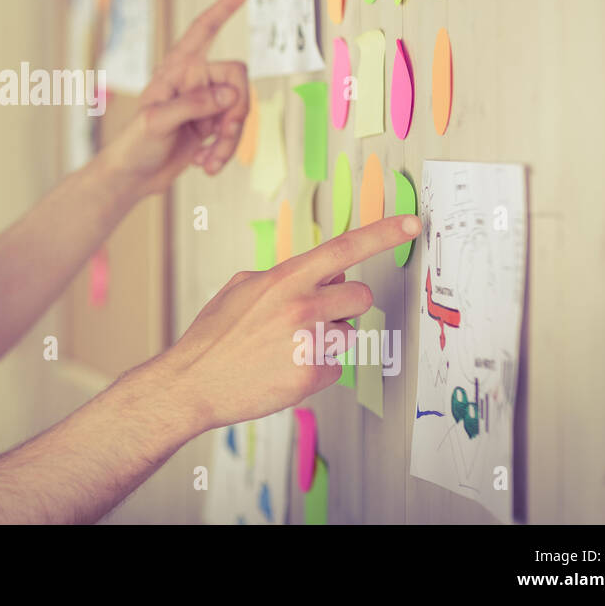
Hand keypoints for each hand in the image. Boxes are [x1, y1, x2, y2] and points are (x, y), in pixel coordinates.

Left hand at [98, 0, 252, 196]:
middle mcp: (194, 81)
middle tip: (219, 136)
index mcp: (178, 69)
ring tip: (207, 161)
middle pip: (238, 82)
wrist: (132, 177)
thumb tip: (230, 95)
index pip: (204, 29)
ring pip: (240, 113)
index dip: (225, 7)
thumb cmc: (134, 144)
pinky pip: (235, 133)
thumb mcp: (158, 121)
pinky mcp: (211, 126)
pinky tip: (205, 165)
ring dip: (229, 141)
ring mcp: (204, 104)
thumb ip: (195, 104)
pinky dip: (225, 152)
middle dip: (235, 114)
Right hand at [152, 215, 422, 433]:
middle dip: (346, 304)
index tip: (411, 223)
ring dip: (328, 339)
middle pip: (360, 295)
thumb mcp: (242, 288)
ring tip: (288, 347)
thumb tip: (322, 274)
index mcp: (284, 279)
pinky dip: (316, 369)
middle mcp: (301, 306)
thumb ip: (284, 276)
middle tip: (317, 314)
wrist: (193, 381)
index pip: (344, 248)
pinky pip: (336, 367)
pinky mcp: (311, 376)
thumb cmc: (215, 336)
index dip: (382, 233)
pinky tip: (285, 368)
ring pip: (349, 333)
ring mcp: (309, 342)